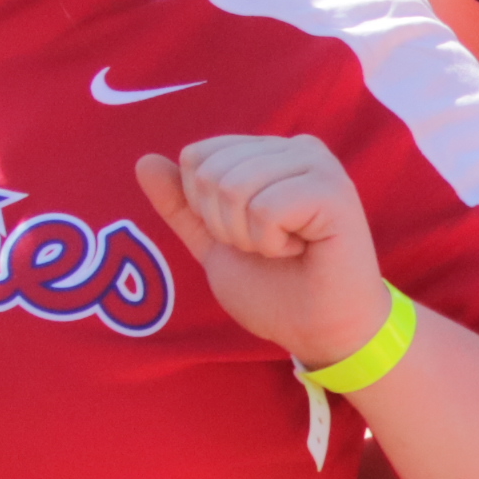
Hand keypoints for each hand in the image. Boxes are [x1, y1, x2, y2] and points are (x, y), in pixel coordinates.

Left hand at [136, 136, 390, 370]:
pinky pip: (265, 209)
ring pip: (234, 187)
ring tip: (284, 249)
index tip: (246, 236)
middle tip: (267, 247)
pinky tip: (302, 250)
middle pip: (211, 172)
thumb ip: (182, 205)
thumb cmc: (276, 290)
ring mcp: (317, 165)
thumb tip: (144, 161)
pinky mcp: (334, 190)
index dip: (204, 209)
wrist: (321, 330)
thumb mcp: (214, 244)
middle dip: (225, 225)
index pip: (197, 156)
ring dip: (248, 237)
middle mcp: (295, 148)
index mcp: (268, 153)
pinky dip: (271, 243)